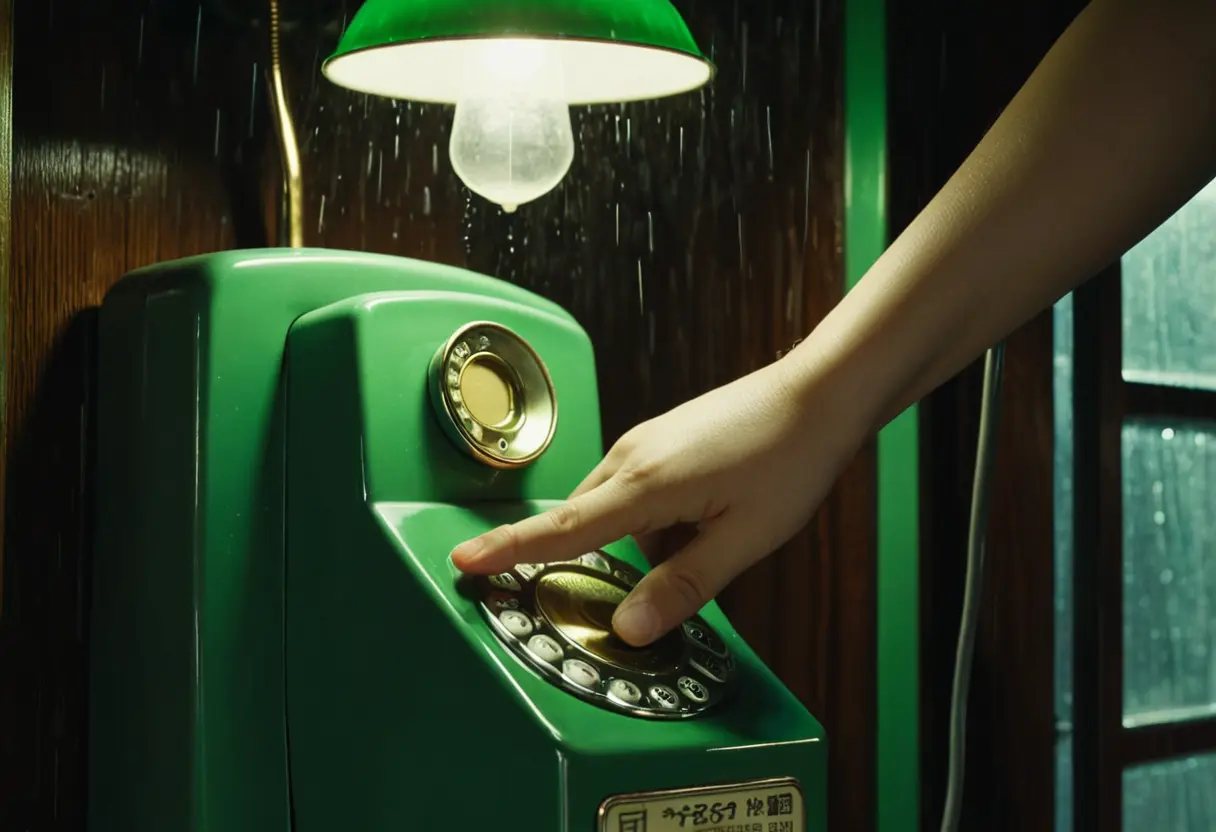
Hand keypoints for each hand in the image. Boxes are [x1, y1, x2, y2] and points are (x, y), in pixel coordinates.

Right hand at [450, 358, 865, 646]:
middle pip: (578, 522)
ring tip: (690, 550)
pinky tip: (696, 523)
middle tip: (606, 596)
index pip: (560, 529)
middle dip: (580, 559)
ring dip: (624, 540)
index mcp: (645, 485)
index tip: (461, 561)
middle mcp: (632, 457)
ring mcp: (645, 442)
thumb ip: (682, 586)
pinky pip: (631, 489)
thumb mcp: (742, 539)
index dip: (507, 551)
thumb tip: (629, 628)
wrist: (818, 394)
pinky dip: (644, 518)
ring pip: (608, 507)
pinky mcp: (661, 439)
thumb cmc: (788, 459)